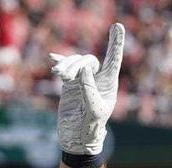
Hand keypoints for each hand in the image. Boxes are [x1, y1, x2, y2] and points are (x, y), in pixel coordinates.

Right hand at [49, 23, 124, 156]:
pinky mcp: (70, 84)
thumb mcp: (92, 109)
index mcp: (108, 84)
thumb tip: (84, 68)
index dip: (116, 43)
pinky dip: (61, 63)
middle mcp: (97, 80)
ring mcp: (83, 81)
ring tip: (56, 73)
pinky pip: (66, 68)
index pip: (113, 59)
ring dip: (66, 65)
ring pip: (76, 63)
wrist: (76, 137)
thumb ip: (89, 88)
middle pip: (88, 60)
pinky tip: (53, 59)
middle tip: (62, 75)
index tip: (118, 26)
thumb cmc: (89, 127)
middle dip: (75, 64)